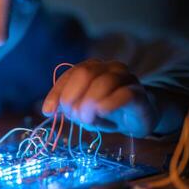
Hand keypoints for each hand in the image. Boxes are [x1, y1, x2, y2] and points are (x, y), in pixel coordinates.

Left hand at [41, 59, 158, 136]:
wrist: (140, 116)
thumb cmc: (108, 111)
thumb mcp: (84, 108)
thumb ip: (69, 105)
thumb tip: (49, 110)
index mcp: (94, 68)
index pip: (72, 74)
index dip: (57, 92)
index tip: (48, 111)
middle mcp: (110, 68)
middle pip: (85, 74)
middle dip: (72, 97)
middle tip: (73, 116)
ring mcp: (127, 79)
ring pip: (103, 83)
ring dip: (89, 104)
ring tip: (87, 120)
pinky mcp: (140, 94)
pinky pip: (124, 94)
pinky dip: (109, 104)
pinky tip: (102, 113)